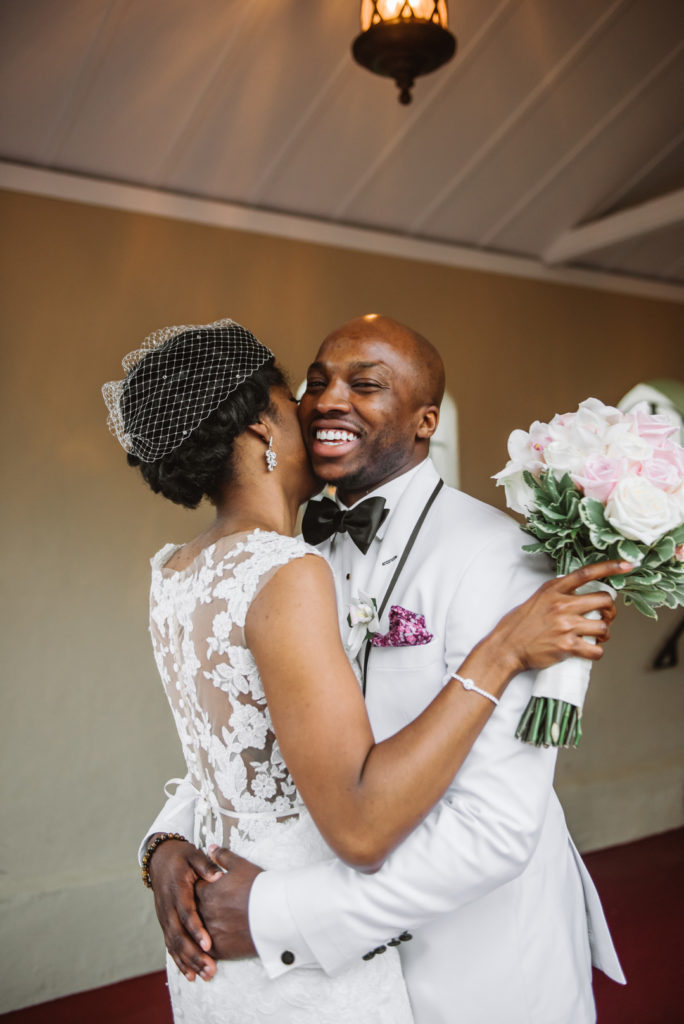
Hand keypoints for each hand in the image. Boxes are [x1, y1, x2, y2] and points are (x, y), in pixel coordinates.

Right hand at [147, 835, 222, 981]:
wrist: (159, 858)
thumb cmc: (182, 857)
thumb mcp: (194, 855)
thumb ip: (206, 865)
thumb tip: (218, 875)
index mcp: (177, 890)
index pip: (186, 913)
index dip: (196, 929)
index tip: (208, 943)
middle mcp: (168, 907)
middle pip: (179, 935)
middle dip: (194, 954)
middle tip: (210, 968)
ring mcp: (164, 917)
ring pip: (174, 944)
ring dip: (188, 962)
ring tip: (205, 975)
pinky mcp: (164, 923)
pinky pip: (170, 945)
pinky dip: (179, 961)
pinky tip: (190, 975)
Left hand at [195, 846, 262, 959]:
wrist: (275, 913)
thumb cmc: (259, 888)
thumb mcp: (241, 865)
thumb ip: (222, 856)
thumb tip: (210, 848)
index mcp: (207, 892)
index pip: (192, 889)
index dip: (195, 889)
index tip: (198, 889)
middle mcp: (204, 912)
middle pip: (191, 912)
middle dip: (193, 911)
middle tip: (199, 912)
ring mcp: (210, 932)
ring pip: (195, 934)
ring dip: (196, 933)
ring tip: (200, 934)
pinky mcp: (219, 949)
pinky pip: (204, 952)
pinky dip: (203, 951)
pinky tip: (206, 950)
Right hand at [493, 559, 632, 674]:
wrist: (506, 647)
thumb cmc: (520, 624)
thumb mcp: (537, 599)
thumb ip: (558, 594)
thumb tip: (580, 595)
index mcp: (554, 590)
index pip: (587, 573)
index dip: (610, 567)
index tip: (627, 564)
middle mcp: (561, 605)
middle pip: (604, 600)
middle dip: (610, 611)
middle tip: (605, 618)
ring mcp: (565, 626)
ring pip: (603, 627)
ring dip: (604, 634)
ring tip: (595, 637)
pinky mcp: (567, 646)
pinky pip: (596, 650)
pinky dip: (596, 652)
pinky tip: (589, 650)